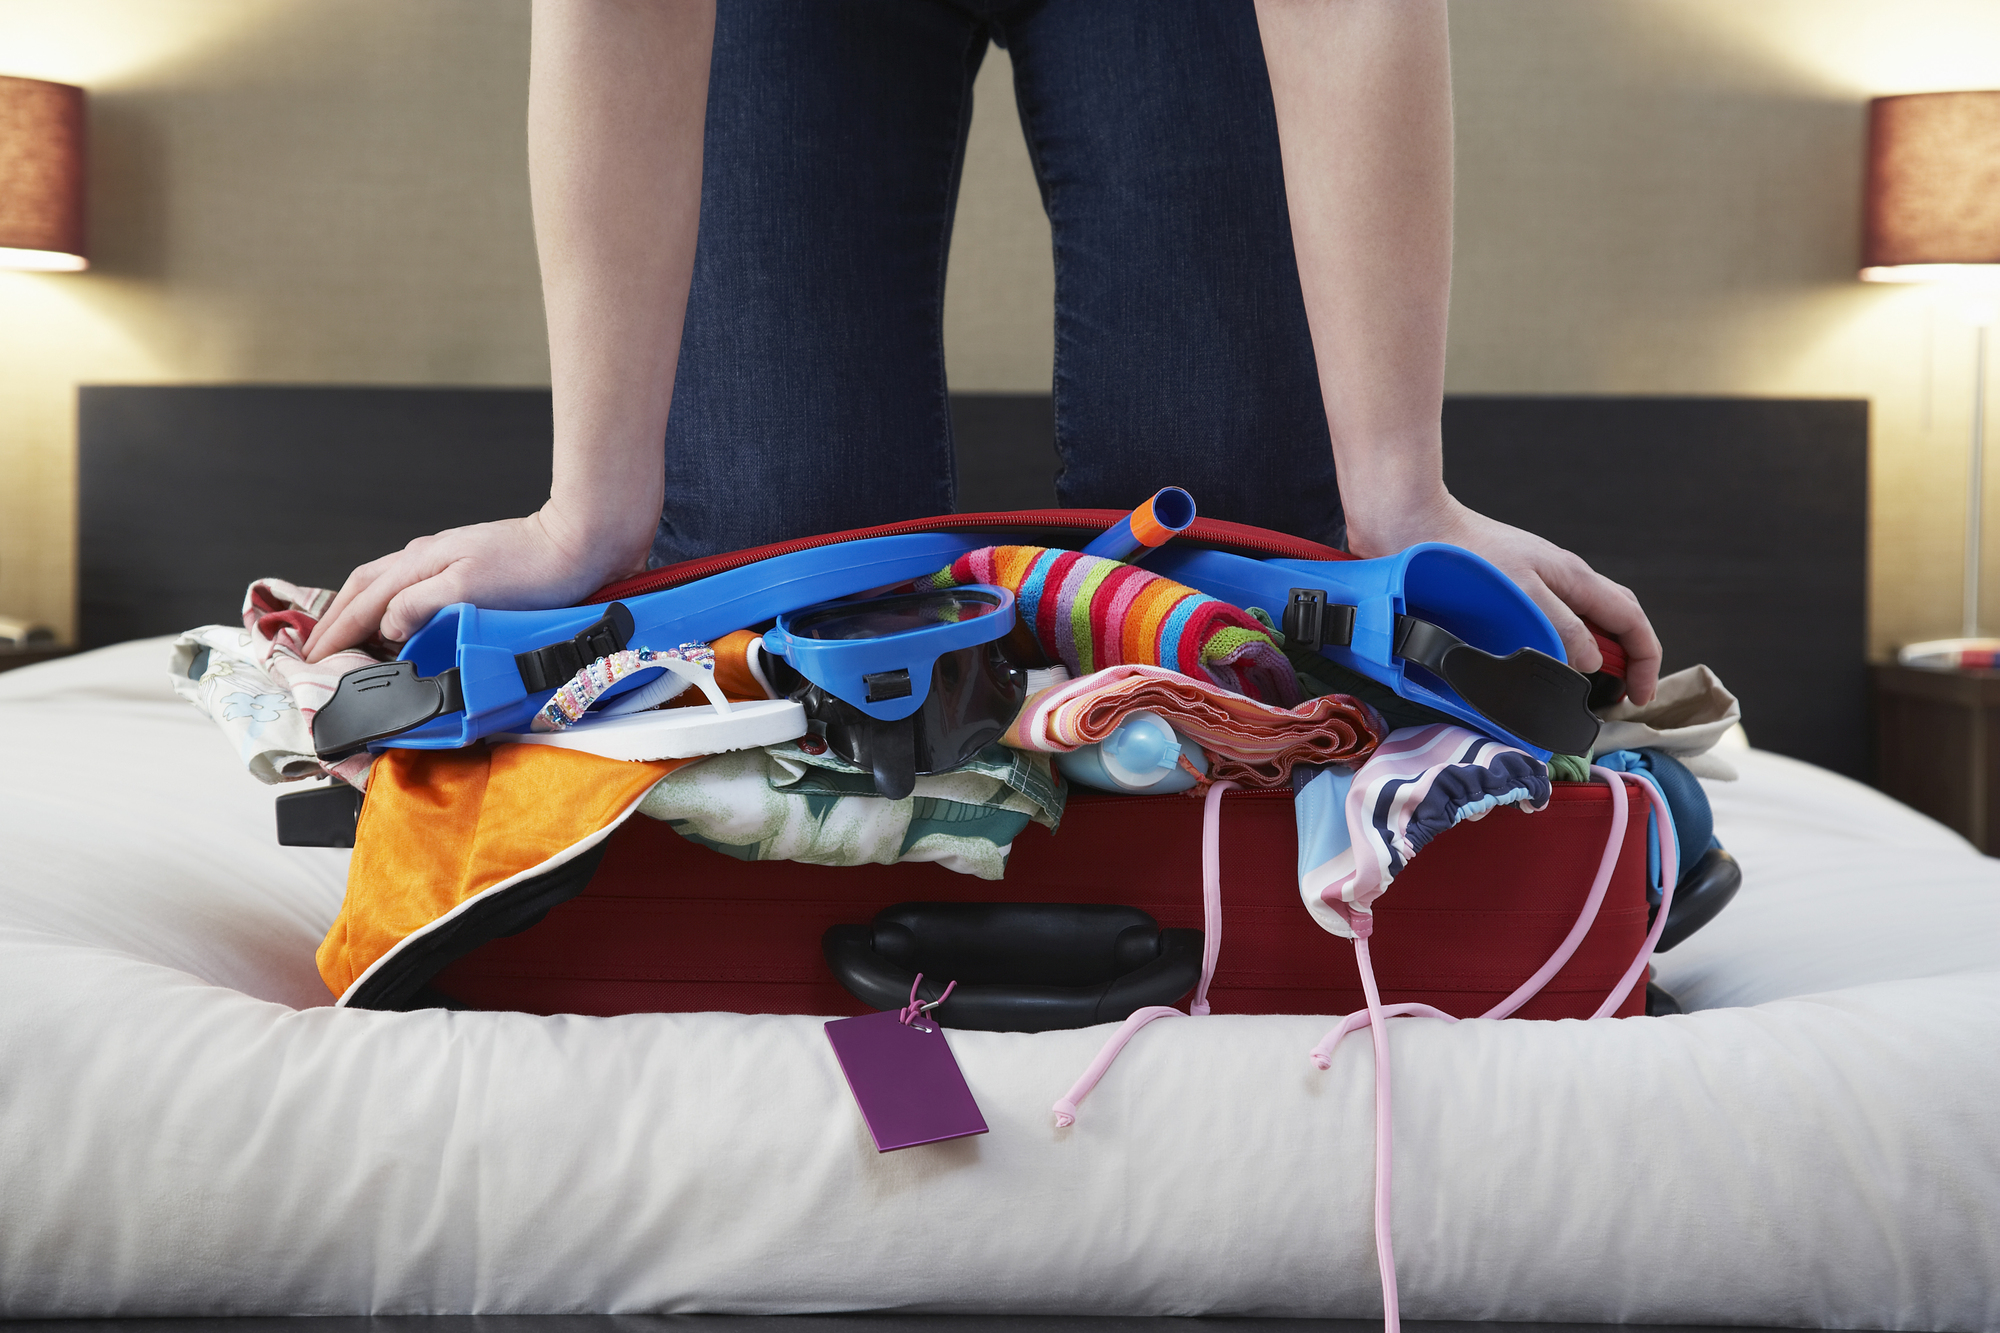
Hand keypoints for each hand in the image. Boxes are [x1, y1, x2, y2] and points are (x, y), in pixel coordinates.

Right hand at [301, 508, 649, 662]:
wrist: (580, 543)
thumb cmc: (534, 568)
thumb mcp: (469, 589)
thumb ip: (420, 605)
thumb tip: (383, 624)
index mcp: (419, 563)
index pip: (362, 604)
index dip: (335, 635)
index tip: (312, 662)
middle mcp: (424, 557)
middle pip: (363, 588)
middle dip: (335, 620)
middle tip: (315, 651)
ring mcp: (444, 559)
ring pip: (383, 584)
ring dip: (358, 610)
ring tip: (345, 637)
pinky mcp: (465, 566)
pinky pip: (409, 587)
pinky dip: (389, 605)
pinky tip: (397, 619)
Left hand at [1346, 493, 1661, 705]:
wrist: (1414, 523)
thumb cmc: (1464, 552)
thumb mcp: (1522, 593)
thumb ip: (1562, 628)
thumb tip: (1593, 662)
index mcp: (1574, 577)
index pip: (1630, 619)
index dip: (1645, 660)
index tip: (1640, 697)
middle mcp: (1561, 579)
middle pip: (1612, 622)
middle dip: (1623, 661)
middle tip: (1613, 700)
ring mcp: (1536, 583)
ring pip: (1578, 625)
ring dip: (1585, 659)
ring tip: (1575, 692)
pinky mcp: (1509, 591)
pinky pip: (1546, 624)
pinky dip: (1552, 650)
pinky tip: (1534, 668)